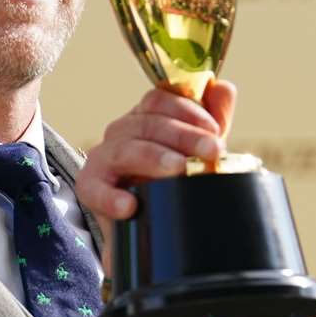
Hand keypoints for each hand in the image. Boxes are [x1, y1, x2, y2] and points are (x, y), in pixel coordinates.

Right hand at [76, 82, 236, 240]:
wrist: (152, 227)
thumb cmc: (175, 180)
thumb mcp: (198, 150)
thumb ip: (213, 119)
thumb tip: (224, 89)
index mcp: (145, 117)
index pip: (159, 100)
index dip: (188, 111)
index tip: (214, 130)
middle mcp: (121, 131)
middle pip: (148, 123)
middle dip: (184, 136)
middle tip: (212, 152)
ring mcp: (104, 158)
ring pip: (126, 150)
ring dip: (155, 158)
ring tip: (180, 170)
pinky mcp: (91, 188)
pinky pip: (96, 189)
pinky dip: (111, 198)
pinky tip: (130, 207)